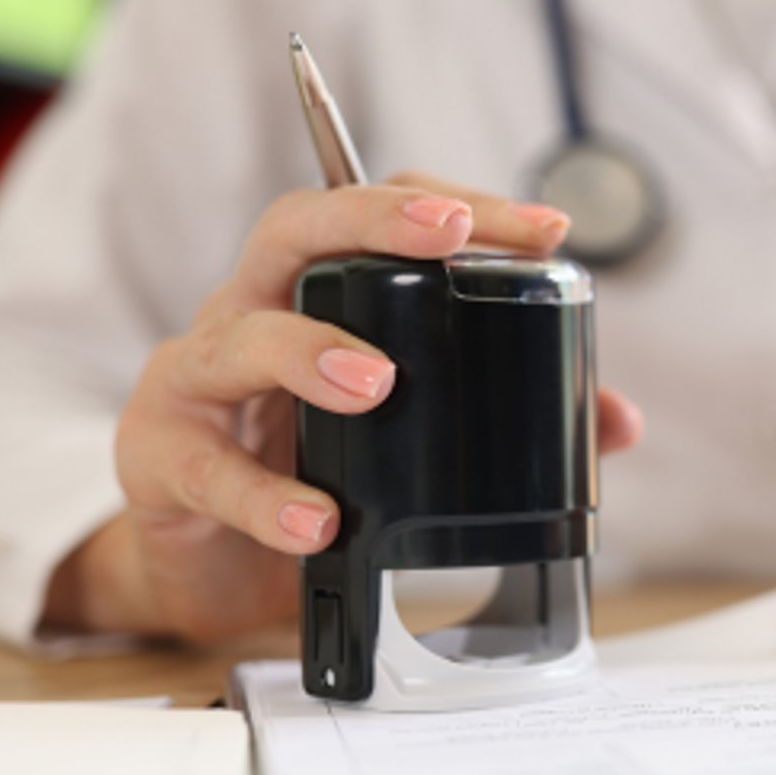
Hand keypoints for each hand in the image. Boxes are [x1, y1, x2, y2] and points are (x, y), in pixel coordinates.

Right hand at [44, 173, 643, 642]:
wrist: (210, 569)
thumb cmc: (310, 470)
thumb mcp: (409, 438)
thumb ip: (512, 419)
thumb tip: (618, 420)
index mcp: (319, 297)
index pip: (383, 213)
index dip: (461, 205)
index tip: (546, 228)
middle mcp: (250, 314)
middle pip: (296, 229)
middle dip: (374, 221)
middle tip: (447, 238)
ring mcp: (195, 382)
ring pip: (240, 335)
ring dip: (310, 352)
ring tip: (377, 384)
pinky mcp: (158, 458)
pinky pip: (206, 469)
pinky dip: (265, 497)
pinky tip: (315, 520)